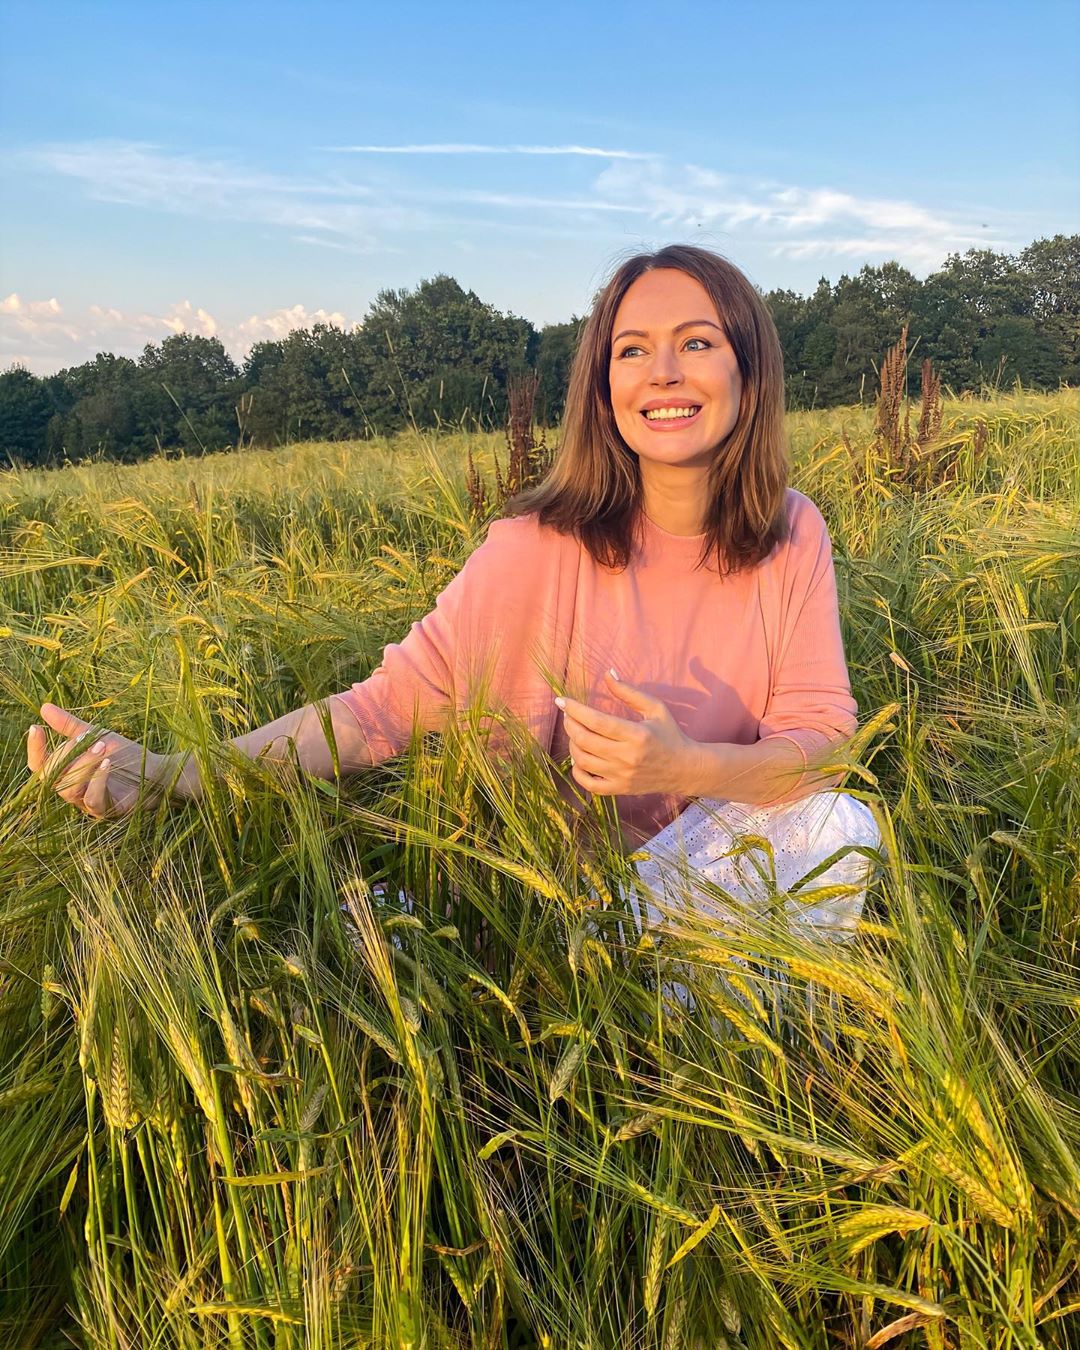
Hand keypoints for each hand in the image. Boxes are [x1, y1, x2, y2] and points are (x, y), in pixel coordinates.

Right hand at [26, 703, 173, 818]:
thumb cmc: (126, 755)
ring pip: (69, 789)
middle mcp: (72, 790)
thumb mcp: (97, 736)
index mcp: (67, 773)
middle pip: (51, 777)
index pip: (40, 765)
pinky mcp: (106, 810)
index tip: (36, 727)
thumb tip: (44, 707)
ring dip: (83, 764)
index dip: (35, 749)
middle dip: (66, 755)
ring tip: (101, 746)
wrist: (158, 770)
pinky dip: (97, 779)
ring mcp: (87, 803)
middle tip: (86, 738)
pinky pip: (92, 799)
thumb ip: (70, 726)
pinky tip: (107, 763)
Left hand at [556, 669, 696, 796]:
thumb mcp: (655, 708)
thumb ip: (629, 692)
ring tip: (576, 733)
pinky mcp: (619, 789)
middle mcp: (627, 757)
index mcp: (636, 734)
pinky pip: (588, 784)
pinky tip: (580, 758)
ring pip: (582, 760)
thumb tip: (608, 673)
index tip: (561, 700)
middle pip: (585, 739)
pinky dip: (577, 770)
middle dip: (570, 724)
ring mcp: (621, 775)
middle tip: (568, 715)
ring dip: (572, 743)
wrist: (684, 769)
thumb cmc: (669, 734)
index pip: (597, 721)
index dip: (575, 709)